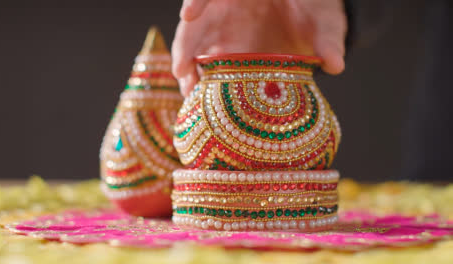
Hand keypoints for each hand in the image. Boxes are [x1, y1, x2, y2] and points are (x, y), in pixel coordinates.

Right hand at [172, 0, 346, 95]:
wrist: (315, 14)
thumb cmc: (316, 6)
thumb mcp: (324, 18)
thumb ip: (328, 37)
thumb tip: (335, 64)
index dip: (199, 0)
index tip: (189, 14)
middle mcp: (228, 7)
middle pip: (195, 23)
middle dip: (185, 46)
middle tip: (182, 72)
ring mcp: (224, 29)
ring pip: (195, 46)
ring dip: (188, 69)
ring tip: (189, 94)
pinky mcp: (225, 48)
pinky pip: (207, 63)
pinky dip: (201, 80)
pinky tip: (200, 100)